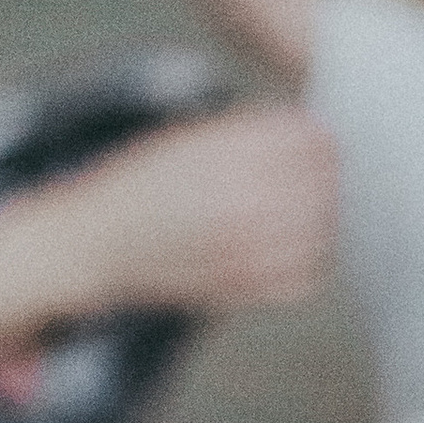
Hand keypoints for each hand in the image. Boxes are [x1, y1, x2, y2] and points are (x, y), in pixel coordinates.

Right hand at [40, 104, 335, 314]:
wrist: (97, 243)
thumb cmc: (140, 187)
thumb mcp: (192, 138)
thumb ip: (252, 134)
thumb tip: (312, 135)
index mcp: (230, 154)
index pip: (311, 140)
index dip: (317, 140)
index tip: (312, 143)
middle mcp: (244, 200)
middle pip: (326, 185)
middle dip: (324, 177)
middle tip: (314, 177)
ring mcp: (248, 249)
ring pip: (323, 232)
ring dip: (321, 218)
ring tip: (301, 210)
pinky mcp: (245, 287)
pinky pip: (306, 277)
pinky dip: (310, 261)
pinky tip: (291, 246)